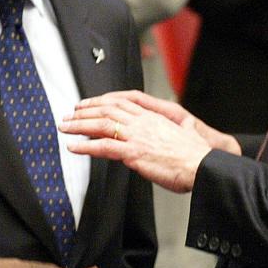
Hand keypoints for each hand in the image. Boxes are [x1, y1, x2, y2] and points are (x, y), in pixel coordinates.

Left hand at [75, 90, 241, 154]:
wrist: (202, 166)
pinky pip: (104, 147)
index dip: (101, 101)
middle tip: (69, 114)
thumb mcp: (179, 136)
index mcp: (153, 117)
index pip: (121, 102)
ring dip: (79, 125)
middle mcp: (143, 122)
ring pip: (101, 124)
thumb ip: (162, 133)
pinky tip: (74, 148)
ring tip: (65, 127)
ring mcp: (137, 136)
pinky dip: (86, 147)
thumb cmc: (194, 156)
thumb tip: (155, 138)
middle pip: (107, 110)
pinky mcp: (134, 153)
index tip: (87, 104)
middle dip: (85, 111)